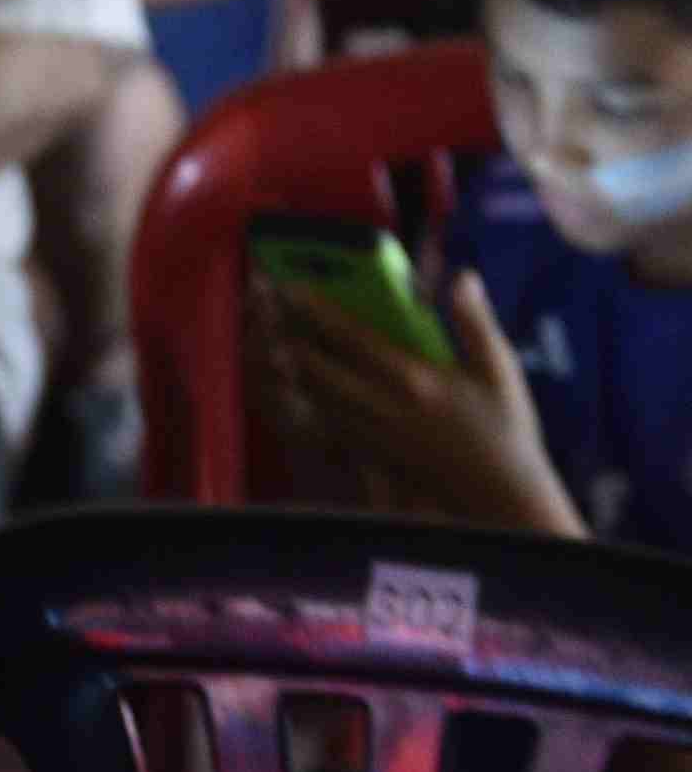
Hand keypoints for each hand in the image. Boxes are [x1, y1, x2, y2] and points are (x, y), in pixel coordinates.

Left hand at [258, 270, 582, 536]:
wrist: (501, 495)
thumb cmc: (506, 428)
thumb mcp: (500, 370)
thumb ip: (475, 322)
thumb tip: (462, 277)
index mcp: (415, 380)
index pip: (351, 338)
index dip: (314, 310)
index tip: (288, 286)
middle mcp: (384, 406)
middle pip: (316, 365)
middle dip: (286, 333)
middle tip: (265, 307)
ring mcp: (371, 431)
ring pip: (312, 393)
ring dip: (287, 363)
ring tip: (269, 335)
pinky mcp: (368, 450)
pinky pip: (321, 418)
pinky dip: (302, 394)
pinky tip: (295, 376)